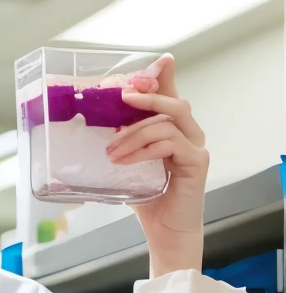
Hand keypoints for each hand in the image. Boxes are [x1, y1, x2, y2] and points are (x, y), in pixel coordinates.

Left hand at [106, 54, 208, 276]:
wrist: (165, 232)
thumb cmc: (149, 200)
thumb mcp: (131, 165)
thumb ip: (124, 145)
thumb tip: (95, 130)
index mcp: (176, 132)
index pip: (172, 97)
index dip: (164, 77)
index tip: (159, 61)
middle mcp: (191, 135)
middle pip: (174, 102)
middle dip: (147, 96)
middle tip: (122, 97)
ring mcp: (196, 147)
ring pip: (168, 121)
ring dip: (134, 132)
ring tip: (112, 150)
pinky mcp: (196, 162)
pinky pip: (169, 143)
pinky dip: (143, 149)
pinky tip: (124, 161)